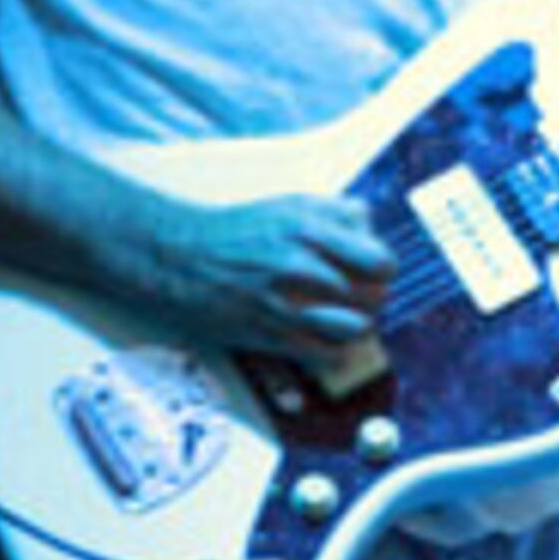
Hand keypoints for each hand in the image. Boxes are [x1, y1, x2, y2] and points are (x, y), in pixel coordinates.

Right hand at [134, 192, 394, 359]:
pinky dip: (334, 349)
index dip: (382, 269)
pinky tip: (322, 336)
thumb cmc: (235, 231)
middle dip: (371, 298)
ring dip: (356, 326)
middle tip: (356, 295)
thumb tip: (373, 228)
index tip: (374, 272)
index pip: (381, 261)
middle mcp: (300, 266)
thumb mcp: (290, 205)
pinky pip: (327, 354)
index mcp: (310, 230)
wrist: (176, 258)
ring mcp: (284, 304)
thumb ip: (338, 213)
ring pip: (356, 329)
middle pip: (374, 297)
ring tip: (342, 317)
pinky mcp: (268, 335)